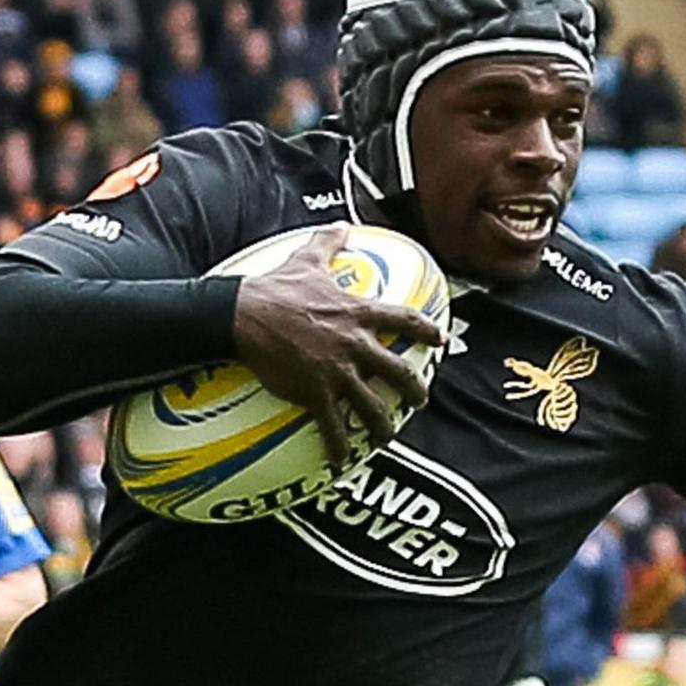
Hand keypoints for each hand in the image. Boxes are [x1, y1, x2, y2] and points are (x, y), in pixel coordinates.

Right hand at [231, 224, 447, 470]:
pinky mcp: (315, 393)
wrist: (244, 314)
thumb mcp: (307, 259)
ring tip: (388, 436)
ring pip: (373, 406)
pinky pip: (333, 426)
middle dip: (415, 388)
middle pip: (398, 371)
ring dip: (384, 424)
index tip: (441, 338)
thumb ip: (329, 243)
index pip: (404, 320)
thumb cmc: (275, 287)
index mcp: (357, 313)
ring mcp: (338, 372)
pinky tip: (341, 460)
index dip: (426, 329)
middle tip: (422, 399)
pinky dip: (339, 446)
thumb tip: (342, 225)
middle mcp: (355, 345)